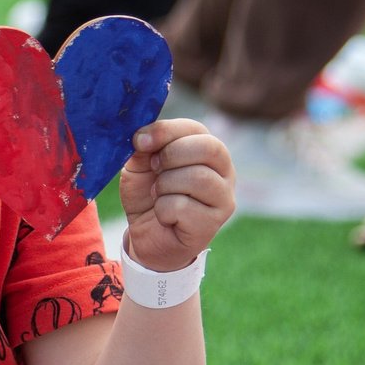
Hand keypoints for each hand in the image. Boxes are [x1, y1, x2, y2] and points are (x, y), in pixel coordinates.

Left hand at [117, 118, 233, 273]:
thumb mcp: (139, 165)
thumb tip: (143, 137)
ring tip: (159, 195)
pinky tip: (165, 216)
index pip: (196, 128)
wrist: (147, 236)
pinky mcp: (213, 223)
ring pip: (197, 177)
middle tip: (153, 169)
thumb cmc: (149, 196)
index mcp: (208, 149)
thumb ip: (144, 148)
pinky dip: (163, 210)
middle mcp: (224, 171)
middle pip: (208, 148)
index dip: (166, 131)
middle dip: (170, 155)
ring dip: (165, 185)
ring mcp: (223, 198)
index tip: (140, 141)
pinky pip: (183, 206)